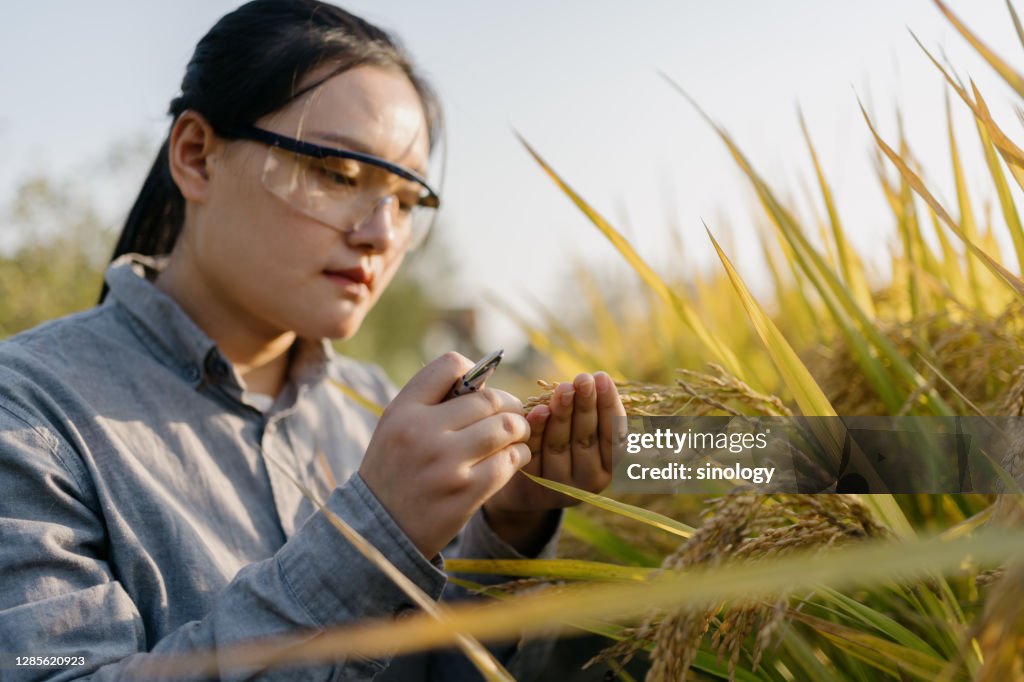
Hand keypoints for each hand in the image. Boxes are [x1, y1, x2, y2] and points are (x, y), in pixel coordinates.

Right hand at [358, 352, 531, 558]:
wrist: (380, 530)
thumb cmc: (395, 471)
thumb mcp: (396, 427)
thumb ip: (430, 401)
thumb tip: (482, 377)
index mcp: (403, 411)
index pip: (451, 366)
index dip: (474, 372)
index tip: (478, 389)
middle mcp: (423, 432)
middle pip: (488, 399)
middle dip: (508, 405)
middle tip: (511, 414)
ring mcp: (446, 464)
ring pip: (505, 428)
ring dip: (519, 429)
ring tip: (516, 435)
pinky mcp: (466, 493)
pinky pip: (509, 461)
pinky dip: (519, 455)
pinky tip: (513, 457)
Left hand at [483, 372, 624, 551]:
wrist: (528, 479)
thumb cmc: (566, 443)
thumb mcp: (586, 433)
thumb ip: (594, 414)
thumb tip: (601, 381)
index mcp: (609, 467)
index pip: (613, 436)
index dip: (608, 406)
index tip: (602, 378)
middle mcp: (588, 480)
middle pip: (586, 439)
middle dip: (585, 405)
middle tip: (583, 378)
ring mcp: (559, 486)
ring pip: (560, 446)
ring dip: (563, 414)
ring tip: (564, 388)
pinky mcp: (532, 485)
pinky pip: (534, 453)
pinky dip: (537, 430)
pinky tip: (539, 410)